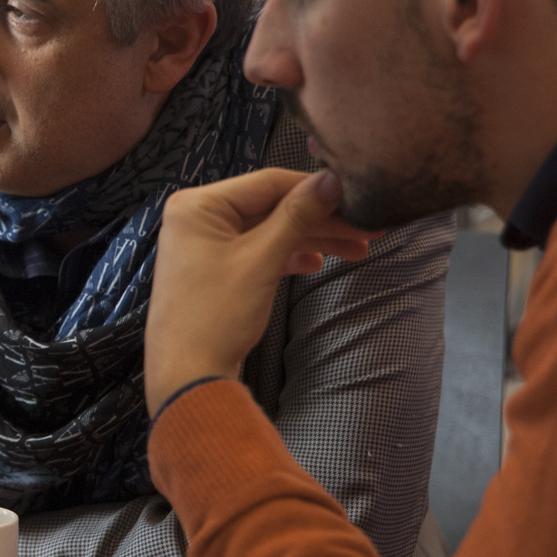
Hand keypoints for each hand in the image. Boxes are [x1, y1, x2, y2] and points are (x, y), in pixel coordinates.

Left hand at [144, 168, 378, 415]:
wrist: (188, 376)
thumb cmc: (215, 316)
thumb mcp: (262, 260)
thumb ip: (297, 216)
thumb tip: (331, 180)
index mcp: (198, 205)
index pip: (268, 183)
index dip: (315, 189)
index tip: (356, 195)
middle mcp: (197, 218)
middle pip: (272, 208)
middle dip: (320, 220)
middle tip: (367, 229)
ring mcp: (205, 245)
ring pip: (270, 232)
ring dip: (312, 240)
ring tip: (358, 250)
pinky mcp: (215, 270)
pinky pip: (258, 252)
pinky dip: (289, 257)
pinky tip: (318, 263)